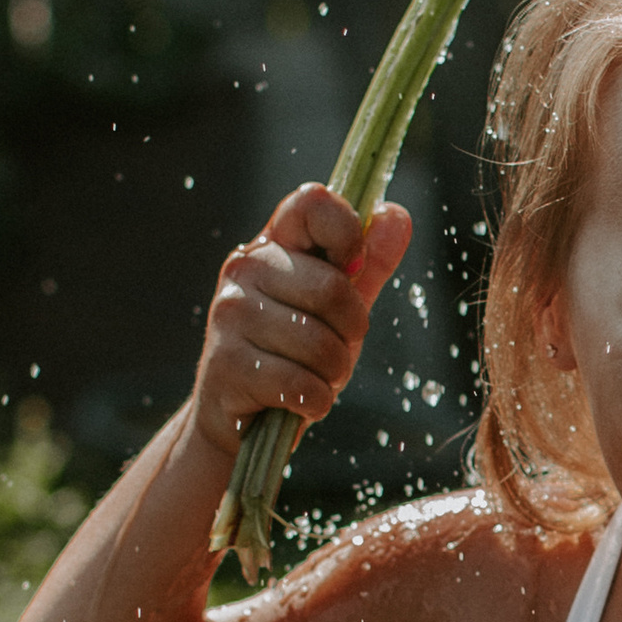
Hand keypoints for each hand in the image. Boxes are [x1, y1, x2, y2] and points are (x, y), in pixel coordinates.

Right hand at [187, 183, 412, 463]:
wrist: (240, 419)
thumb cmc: (293, 356)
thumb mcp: (337, 309)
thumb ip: (369, 265)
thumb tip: (397, 214)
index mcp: (272, 245)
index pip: (312, 203)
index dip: (347, 232)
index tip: (353, 269)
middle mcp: (244, 269)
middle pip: (331, 288)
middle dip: (350, 331)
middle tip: (333, 349)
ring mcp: (229, 314)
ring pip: (319, 344)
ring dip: (331, 373)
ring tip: (311, 376)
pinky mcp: (225, 364)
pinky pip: (302, 384)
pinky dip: (314, 401)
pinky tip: (296, 400)